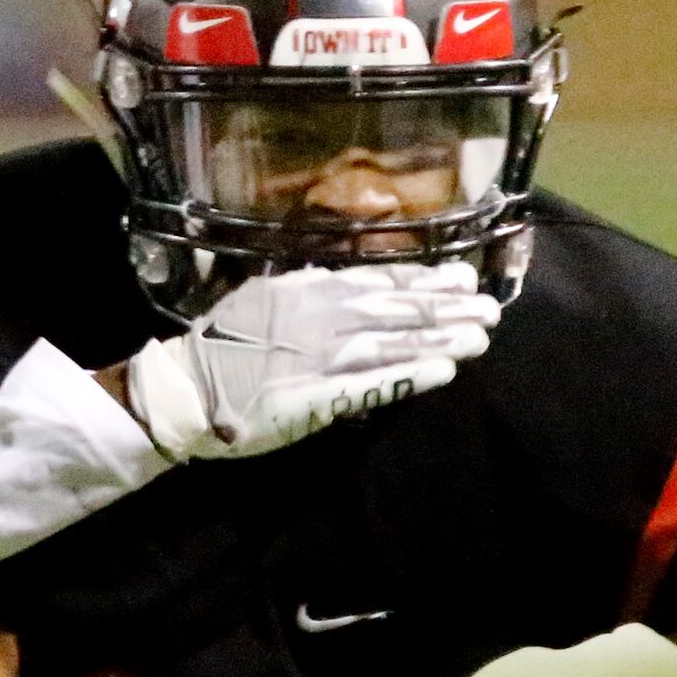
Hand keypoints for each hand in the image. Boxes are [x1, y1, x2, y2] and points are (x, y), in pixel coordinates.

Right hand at [124, 263, 496, 460]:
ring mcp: (316, 358)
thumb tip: (349, 282)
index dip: (424, 280)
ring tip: (480, 337)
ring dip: (438, 340)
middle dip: (445, 309)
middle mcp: (316, 317)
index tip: (464, 277)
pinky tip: (443, 372)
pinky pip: (369, 385)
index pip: (377, 281)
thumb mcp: (264, 299)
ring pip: (390, 344)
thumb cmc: (222, 346)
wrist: (185, 391)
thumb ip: (308, 290)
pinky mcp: (313, 399)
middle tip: (490, 308)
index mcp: (306, 290)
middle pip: (393, 311)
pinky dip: (408, 377)